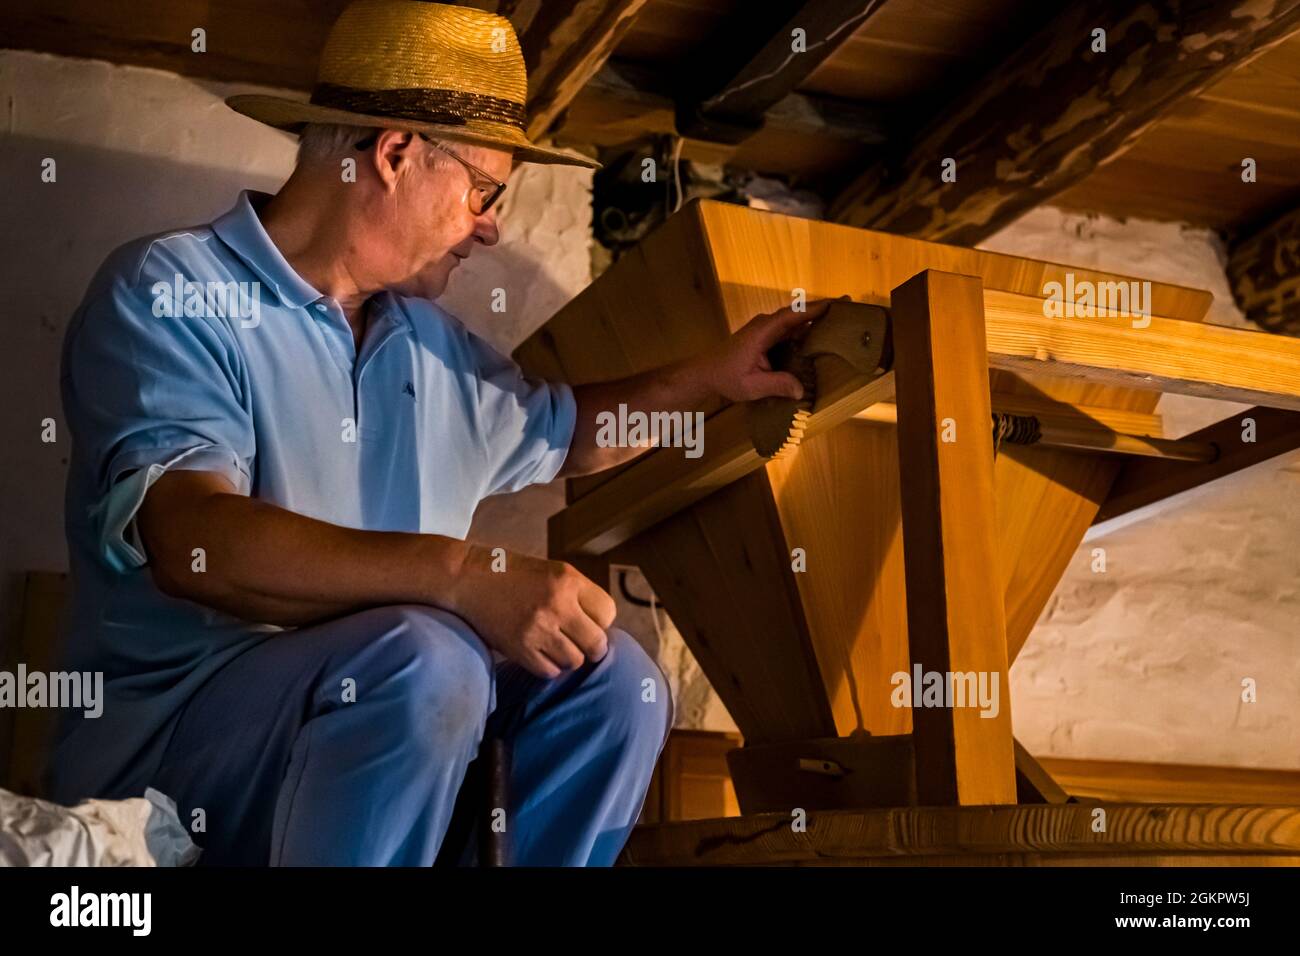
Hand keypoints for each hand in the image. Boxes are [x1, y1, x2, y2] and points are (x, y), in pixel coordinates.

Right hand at [452, 547, 616, 678]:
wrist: (467, 578)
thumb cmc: (512, 574)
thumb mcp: (551, 571)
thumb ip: (578, 595)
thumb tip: (603, 628)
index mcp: (568, 580)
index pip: (608, 613)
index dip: (601, 621)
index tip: (589, 622)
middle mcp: (557, 604)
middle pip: (597, 643)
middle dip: (592, 647)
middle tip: (581, 644)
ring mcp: (538, 628)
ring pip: (575, 661)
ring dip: (568, 657)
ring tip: (555, 645)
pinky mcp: (520, 648)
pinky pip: (550, 671)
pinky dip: (549, 667)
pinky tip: (539, 653)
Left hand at [707, 298, 837, 402]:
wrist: (705, 373)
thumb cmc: (725, 377)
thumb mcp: (751, 386)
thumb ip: (776, 385)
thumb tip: (801, 390)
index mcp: (762, 332)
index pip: (791, 316)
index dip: (813, 309)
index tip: (835, 303)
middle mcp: (765, 325)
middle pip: (797, 313)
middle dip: (821, 309)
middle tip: (847, 304)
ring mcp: (765, 329)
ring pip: (794, 320)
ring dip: (815, 318)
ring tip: (840, 317)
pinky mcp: (766, 336)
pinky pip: (789, 329)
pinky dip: (805, 329)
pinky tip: (819, 335)